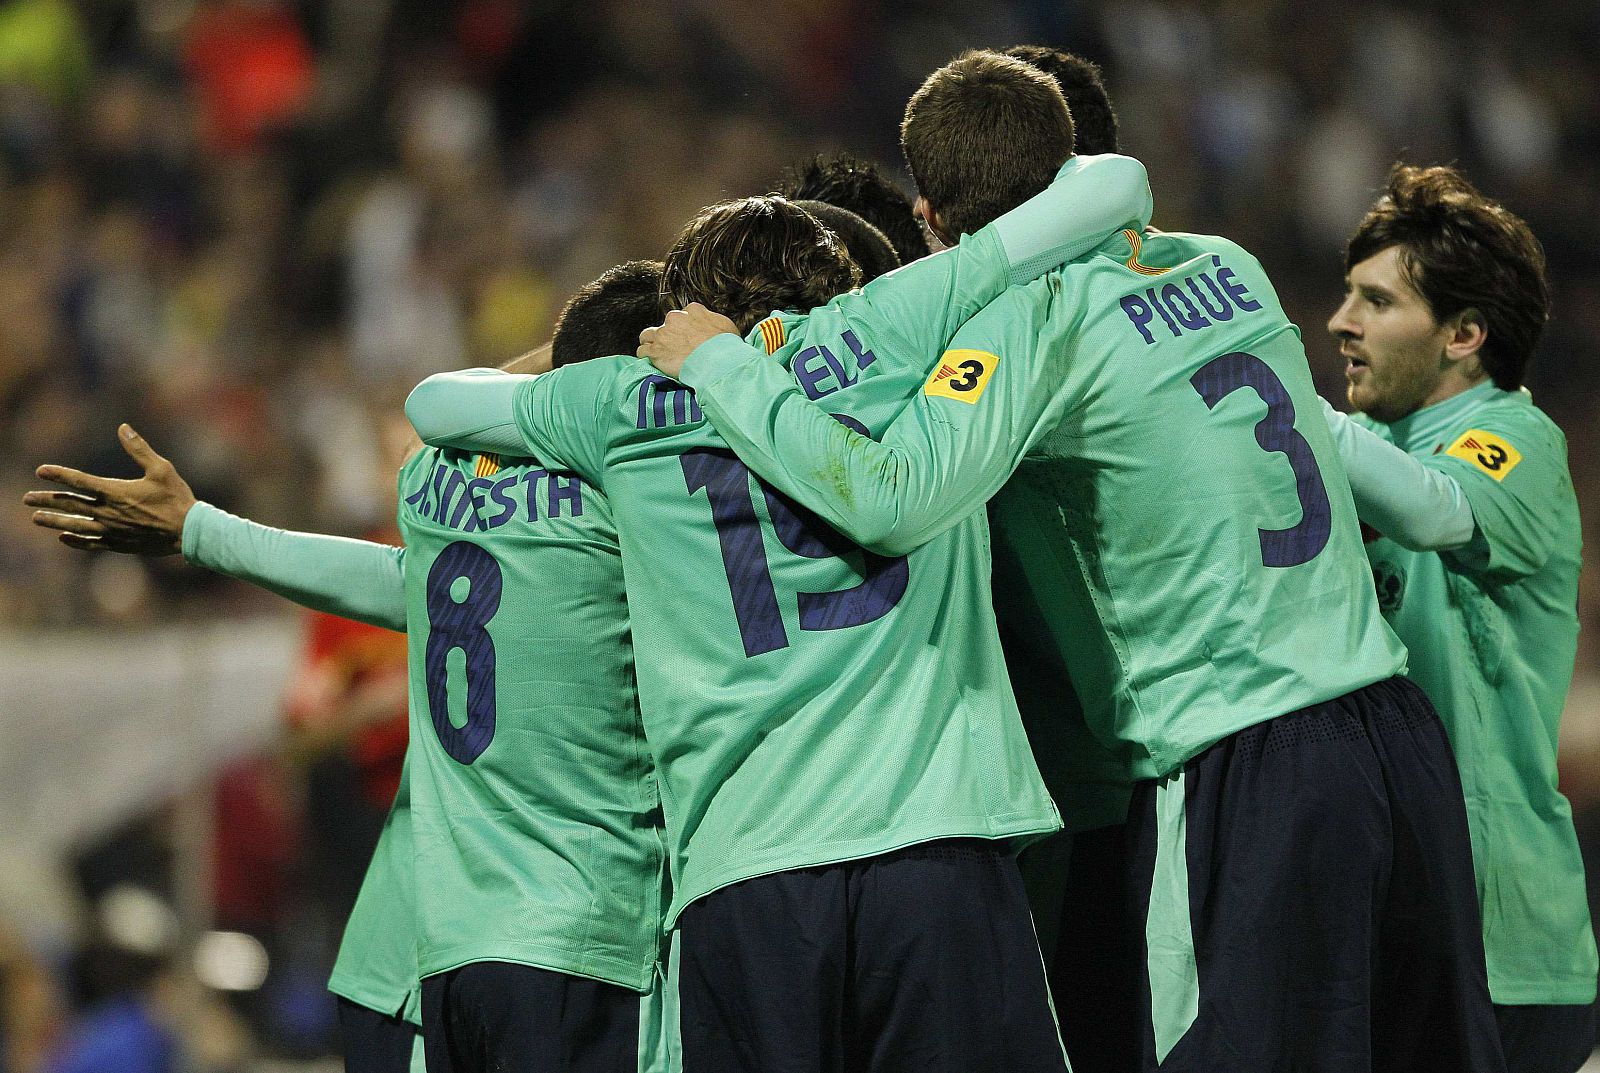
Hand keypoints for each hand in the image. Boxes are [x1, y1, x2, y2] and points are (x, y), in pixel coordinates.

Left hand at [24, 425, 197, 554]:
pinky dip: (75, 540)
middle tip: (26, 498)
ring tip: (36, 518)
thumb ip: (139, 449)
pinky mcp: (119, 543)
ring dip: (53, 521)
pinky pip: (91, 542)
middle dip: (46, 500)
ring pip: (75, 525)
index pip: (80, 481)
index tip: (41, 471)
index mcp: (116, 492)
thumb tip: (123, 428)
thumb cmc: (177, 498)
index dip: (59, 474)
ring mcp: (112, 529)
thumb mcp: (162, 469)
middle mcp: (108, 512)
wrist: (189, 532)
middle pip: (70, 504)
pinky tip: (64, 537)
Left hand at [637, 303, 739, 379]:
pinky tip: (653, 362)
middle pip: (665, 325)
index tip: (688, 338)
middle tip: (677, 350)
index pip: (683, 315)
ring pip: (647, 335)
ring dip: (652, 343)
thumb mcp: (726, 325)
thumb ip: (713, 320)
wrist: (717, 361)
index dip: (684, 328)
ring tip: (659, 354)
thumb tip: (711, 325)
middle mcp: (675, 318)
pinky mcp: (655, 350)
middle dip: (669, 336)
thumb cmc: (726, 346)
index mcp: (692, 310)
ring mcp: (663, 334)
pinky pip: (642, 351)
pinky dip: (646, 356)